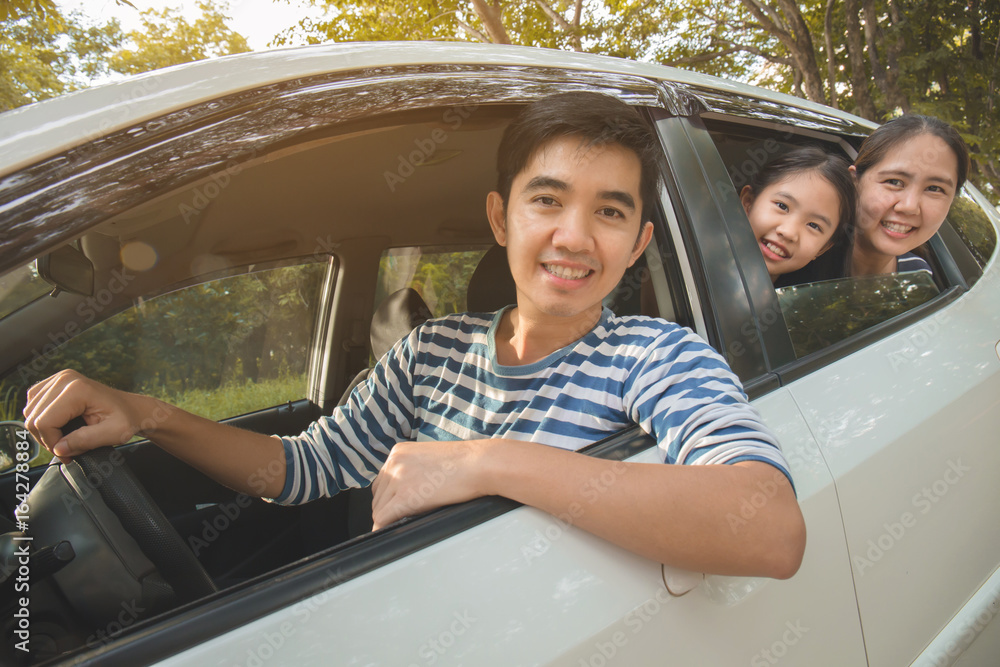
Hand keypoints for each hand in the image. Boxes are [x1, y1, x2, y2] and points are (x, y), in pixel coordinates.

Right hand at [23, 369, 156, 461]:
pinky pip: (33, 405)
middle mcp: (65, 379)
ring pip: (29, 412)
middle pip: (33, 417)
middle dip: (47, 439)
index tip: (68, 453)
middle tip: (67, 449)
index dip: (52, 442)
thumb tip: (59, 448)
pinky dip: (41, 420)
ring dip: (43, 431)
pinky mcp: (55, 383)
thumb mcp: (113, 434)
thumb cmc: (127, 419)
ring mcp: (59, 378)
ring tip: (65, 439)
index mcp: (78, 389)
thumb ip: (85, 441)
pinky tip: (59, 427)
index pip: (44, 422)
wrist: (132, 409)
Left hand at [370, 440, 488, 529]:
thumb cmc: (466, 464)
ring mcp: (397, 478)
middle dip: (389, 509)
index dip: (390, 497)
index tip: (399, 506)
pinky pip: (382, 519)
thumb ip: (413, 471)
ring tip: (409, 522)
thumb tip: (408, 493)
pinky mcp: (405, 496)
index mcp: (399, 452)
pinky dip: (385, 529)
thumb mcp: (431, 460)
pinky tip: (394, 533)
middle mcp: (394, 462)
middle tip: (406, 517)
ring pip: (379, 508)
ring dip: (390, 519)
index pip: (382, 480)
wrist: (480, 464)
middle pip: (378, 495)